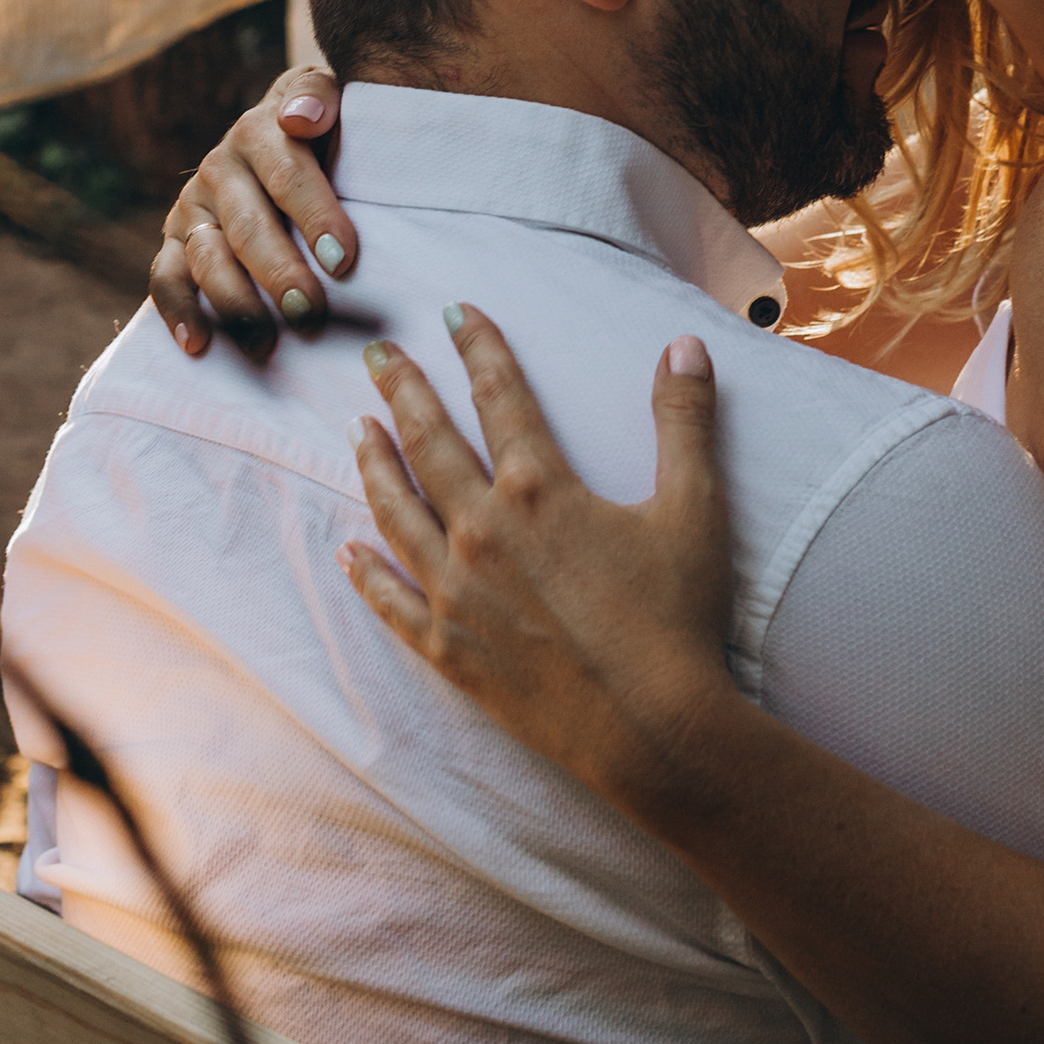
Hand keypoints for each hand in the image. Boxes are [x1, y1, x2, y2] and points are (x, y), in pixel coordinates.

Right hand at [150, 65, 351, 354]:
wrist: (289, 133)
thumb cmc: (326, 133)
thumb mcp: (335, 102)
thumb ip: (320, 99)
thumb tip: (302, 116)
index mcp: (260, 132)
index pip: (287, 174)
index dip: (315, 216)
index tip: (344, 259)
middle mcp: (219, 169)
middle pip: (247, 227)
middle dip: (278, 273)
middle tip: (309, 314)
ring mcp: (193, 209)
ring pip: (207, 259)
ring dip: (235, 304)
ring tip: (266, 345)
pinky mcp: (175, 242)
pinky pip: (165, 278)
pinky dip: (176, 312)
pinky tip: (197, 345)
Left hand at [342, 307, 740, 816]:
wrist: (653, 730)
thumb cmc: (678, 619)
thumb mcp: (694, 510)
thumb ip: (684, 422)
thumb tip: (686, 345)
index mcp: (540, 488)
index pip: (500, 396)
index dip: (478, 347)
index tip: (454, 313)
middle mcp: (482, 530)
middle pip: (430, 443)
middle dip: (403, 391)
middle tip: (378, 355)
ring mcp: (456, 592)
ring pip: (396, 512)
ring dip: (374, 465)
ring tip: (357, 430)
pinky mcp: (447, 649)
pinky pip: (391, 600)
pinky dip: (366, 571)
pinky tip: (348, 549)